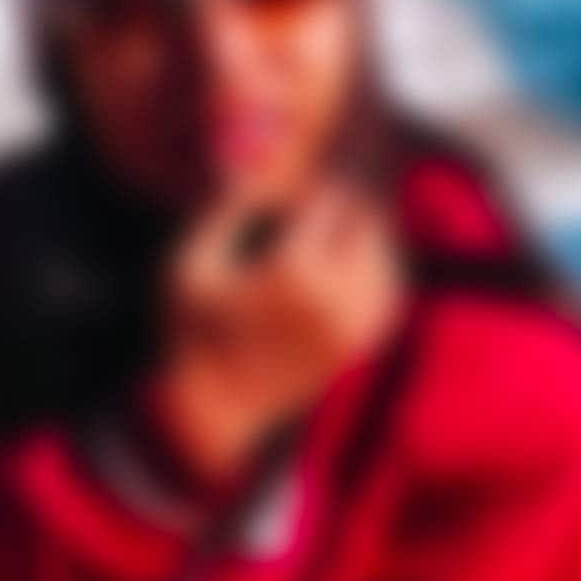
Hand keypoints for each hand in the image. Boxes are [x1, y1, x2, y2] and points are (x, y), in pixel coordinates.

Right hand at [150, 184, 406, 480]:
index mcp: (293, 272)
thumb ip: (226, 210)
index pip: (331, 200)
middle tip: (334, 186)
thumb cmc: (191, 331)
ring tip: (344, 214)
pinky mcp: (361, 346)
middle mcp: (335, 299)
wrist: (213, 411)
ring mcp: (354, 326)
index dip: (322, 179)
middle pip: (369, 222)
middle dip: (351, 199)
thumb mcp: (190, 262)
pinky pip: (389, 291)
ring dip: (368, 228)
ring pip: (387, 254)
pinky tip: (357, 252)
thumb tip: (260, 168)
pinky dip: (379, 264)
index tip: (310, 173)